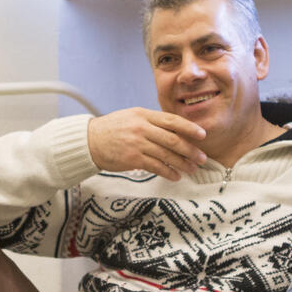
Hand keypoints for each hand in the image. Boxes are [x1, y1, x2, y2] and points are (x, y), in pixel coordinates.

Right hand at [87, 108, 207, 180]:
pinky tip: (176, 176)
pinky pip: (156, 166)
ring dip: (182, 163)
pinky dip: (168, 172)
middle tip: (202, 158)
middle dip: (191, 150)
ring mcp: (137, 144)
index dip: (189, 128)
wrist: (89, 141)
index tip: (202, 135)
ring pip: (167, 155)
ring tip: (192, 169)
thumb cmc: (112, 129)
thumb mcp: (132, 117)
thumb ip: (152, 121)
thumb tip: (175, 129)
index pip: (172, 120)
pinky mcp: (132, 159)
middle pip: (173, 139)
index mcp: (144, 115)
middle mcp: (142, 128)